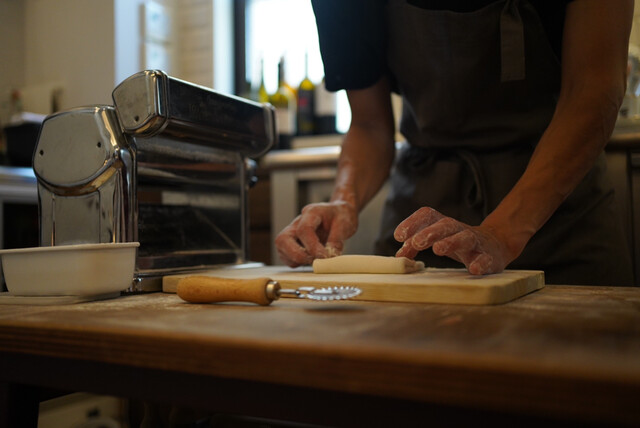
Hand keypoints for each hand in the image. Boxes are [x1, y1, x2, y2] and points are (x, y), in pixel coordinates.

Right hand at [275, 201, 357, 266]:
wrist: (339, 213)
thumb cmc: (340, 215)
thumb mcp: (344, 224)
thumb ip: (336, 241)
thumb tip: (329, 257)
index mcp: (311, 212)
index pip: (304, 229)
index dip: (312, 246)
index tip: (324, 257)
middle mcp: (297, 222)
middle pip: (283, 238)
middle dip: (296, 254)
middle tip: (314, 261)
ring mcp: (292, 233)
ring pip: (282, 248)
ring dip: (296, 259)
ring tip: (315, 261)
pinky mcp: (292, 244)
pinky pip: (286, 256)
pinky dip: (296, 262)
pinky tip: (311, 261)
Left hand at [394, 207, 514, 274]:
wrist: (496, 245)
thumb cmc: (458, 243)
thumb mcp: (437, 241)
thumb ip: (415, 246)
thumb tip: (399, 255)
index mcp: (444, 225)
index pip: (428, 215)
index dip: (413, 222)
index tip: (399, 235)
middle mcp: (460, 230)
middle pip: (446, 224)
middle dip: (430, 232)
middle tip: (416, 242)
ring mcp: (476, 242)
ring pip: (465, 237)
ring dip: (451, 242)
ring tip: (438, 250)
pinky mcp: (490, 257)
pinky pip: (486, 258)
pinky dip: (481, 263)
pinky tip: (473, 269)